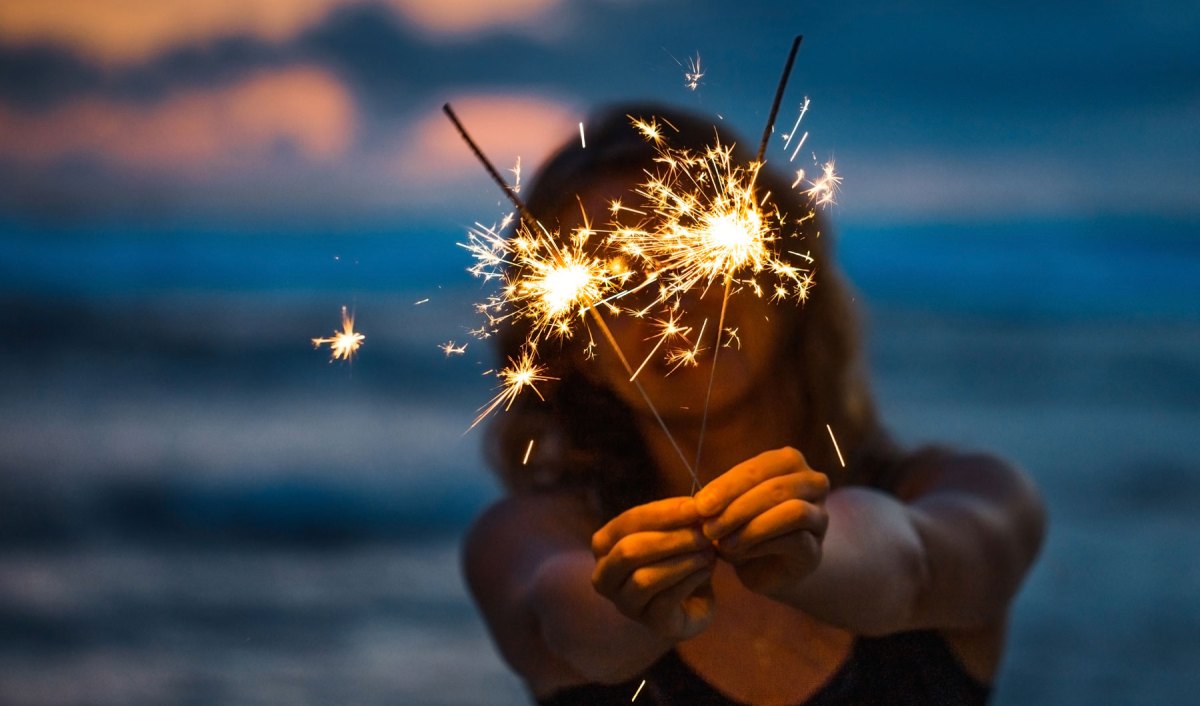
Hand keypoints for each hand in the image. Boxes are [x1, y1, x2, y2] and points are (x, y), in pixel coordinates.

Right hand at [591, 497, 715, 640]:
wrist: (693, 601)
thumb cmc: (677, 557)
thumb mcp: (674, 531)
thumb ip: (678, 518)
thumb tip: (695, 505)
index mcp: (605, 545)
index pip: (628, 523)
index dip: (663, 514)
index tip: (695, 506)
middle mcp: (604, 576)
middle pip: (628, 551)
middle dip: (669, 539)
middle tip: (703, 532)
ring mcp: (625, 604)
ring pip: (644, 579)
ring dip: (681, 561)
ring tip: (708, 551)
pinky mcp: (651, 623)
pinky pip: (665, 601)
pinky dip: (690, 581)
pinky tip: (708, 569)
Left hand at [694, 447, 829, 597]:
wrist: (761, 566)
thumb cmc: (742, 526)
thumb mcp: (727, 506)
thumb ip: (719, 499)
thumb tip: (701, 503)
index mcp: (788, 462)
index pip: (759, 467)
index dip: (728, 486)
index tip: (700, 506)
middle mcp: (813, 483)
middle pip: (777, 488)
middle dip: (737, 508)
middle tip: (708, 528)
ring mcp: (820, 516)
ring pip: (793, 512)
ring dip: (752, 528)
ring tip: (723, 543)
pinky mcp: (816, 549)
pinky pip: (796, 540)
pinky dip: (763, 546)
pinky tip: (740, 553)